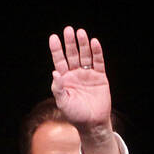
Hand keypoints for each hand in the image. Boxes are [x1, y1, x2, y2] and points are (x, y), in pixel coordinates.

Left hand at [49, 26, 112, 143]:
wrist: (92, 124)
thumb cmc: (75, 115)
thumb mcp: (63, 102)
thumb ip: (58, 88)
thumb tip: (54, 72)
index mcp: (65, 79)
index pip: (59, 61)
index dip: (56, 49)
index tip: (53, 37)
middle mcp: (75, 74)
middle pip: (72, 54)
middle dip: (70, 43)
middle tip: (68, 30)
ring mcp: (88, 74)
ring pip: (85, 56)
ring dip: (83, 44)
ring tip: (81, 33)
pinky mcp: (100, 77)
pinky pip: (98, 62)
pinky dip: (96, 52)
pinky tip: (94, 43)